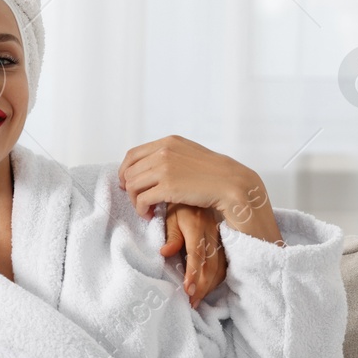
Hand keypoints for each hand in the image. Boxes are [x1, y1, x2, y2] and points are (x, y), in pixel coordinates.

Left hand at [118, 135, 280, 245]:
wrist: (232, 183)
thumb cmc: (213, 173)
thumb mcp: (189, 153)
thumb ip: (169, 155)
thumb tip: (149, 165)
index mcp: (168, 142)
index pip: (132, 155)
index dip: (125, 171)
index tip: (128, 184)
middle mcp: (164, 152)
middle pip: (130, 172)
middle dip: (130, 189)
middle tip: (139, 201)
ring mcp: (165, 169)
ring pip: (132, 186)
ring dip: (135, 201)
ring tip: (146, 210)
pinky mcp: (167, 187)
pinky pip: (141, 200)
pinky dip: (142, 210)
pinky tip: (150, 215)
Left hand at [164, 203, 227, 305]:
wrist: (197, 192)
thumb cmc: (179, 207)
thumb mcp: (171, 216)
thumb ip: (171, 236)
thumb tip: (165, 252)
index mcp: (197, 228)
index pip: (196, 254)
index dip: (193, 274)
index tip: (188, 291)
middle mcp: (211, 235)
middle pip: (211, 265)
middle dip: (202, 286)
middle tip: (192, 302)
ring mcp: (219, 239)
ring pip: (219, 267)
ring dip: (209, 285)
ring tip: (198, 300)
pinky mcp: (222, 242)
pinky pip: (223, 263)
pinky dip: (217, 278)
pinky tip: (208, 288)